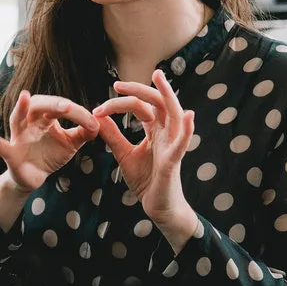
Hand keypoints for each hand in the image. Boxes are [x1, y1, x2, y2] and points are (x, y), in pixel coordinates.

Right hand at [0, 91, 99, 193]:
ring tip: (24, 98)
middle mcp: (29, 122)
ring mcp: (17, 136)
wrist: (34, 178)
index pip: (61, 107)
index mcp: (46, 117)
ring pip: (17, 118)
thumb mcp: (71, 143)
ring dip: (20, 108)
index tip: (93, 123)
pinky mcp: (10, 153)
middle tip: (67, 107)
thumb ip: (84, 132)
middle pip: (38, 105)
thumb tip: (99, 123)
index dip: (77, 113)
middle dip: (52, 104)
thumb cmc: (50, 154)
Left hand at [92, 70, 198, 246]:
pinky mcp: (174, 161)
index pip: (141, 106)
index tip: (99, 107)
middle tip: (118, 84)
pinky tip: (188, 116)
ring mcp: (172, 145)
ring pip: (174, 114)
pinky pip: (182, 144)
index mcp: (155, 131)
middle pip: (157, 103)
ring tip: (160, 79)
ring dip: (168, 95)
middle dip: (140, 90)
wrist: (157, 206)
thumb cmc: (146, 179)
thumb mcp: (123, 154)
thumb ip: (113, 136)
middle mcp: (166, 133)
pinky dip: (186, 130)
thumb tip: (98, 116)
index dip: (121, 102)